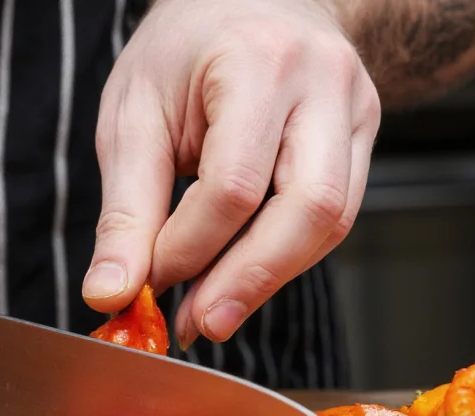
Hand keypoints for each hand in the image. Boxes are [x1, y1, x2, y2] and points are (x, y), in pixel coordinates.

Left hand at [85, 0, 380, 347]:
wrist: (252, 1)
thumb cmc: (184, 49)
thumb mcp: (133, 115)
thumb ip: (125, 209)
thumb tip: (111, 294)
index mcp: (258, 62)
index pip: (233, 183)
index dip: (189, 247)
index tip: (151, 280)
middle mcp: (325, 84)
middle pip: (309, 208)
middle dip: (248, 280)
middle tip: (197, 325)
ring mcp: (356, 110)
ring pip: (331, 221)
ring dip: (269, 277)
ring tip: (214, 308)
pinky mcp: (363, 137)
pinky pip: (335, 216)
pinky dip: (286, 255)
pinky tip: (243, 272)